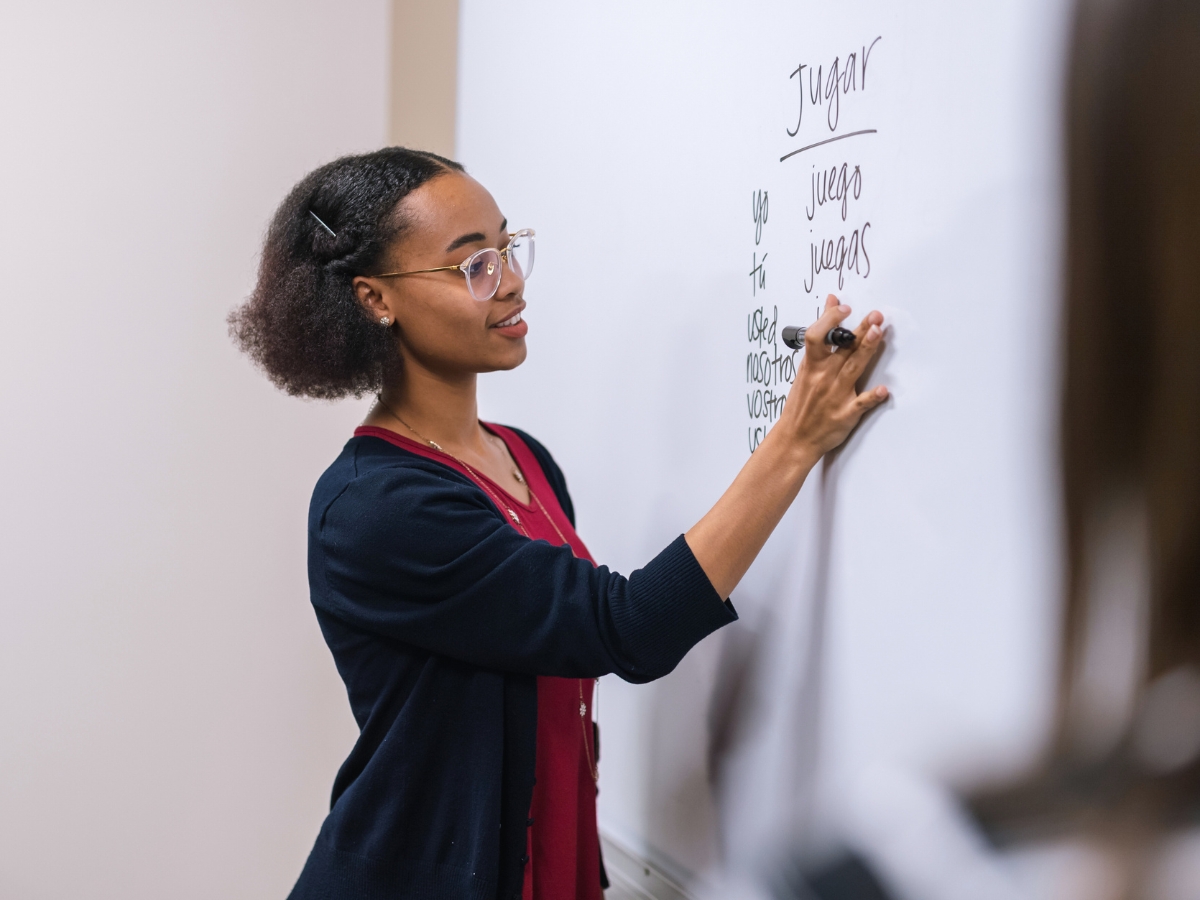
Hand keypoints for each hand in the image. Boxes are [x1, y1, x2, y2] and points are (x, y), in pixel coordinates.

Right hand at [779, 294, 887, 459]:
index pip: (816, 336)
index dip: (830, 319)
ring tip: (878, 333)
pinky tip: (883, 390)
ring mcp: (835, 395)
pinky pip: (860, 404)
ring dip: (866, 350)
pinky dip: (871, 397)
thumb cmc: (802, 403)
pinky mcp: (845, 414)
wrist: (795, 438)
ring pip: (852, 368)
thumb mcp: (806, 367)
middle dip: (860, 329)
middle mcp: (824, 377)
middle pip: (842, 349)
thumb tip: (831, 303)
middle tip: (875, 315)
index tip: (843, 307)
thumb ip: (822, 337)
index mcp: (812, 366)